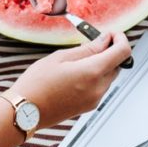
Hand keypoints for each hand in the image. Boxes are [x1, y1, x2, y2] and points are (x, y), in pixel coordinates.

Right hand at [11, 32, 130, 128]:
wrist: (24, 112)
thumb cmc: (37, 83)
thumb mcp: (60, 57)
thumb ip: (87, 48)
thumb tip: (105, 40)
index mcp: (92, 72)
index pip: (123, 52)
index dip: (120, 39)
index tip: (112, 34)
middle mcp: (98, 88)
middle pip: (118, 65)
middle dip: (110, 51)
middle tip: (92, 42)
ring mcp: (95, 99)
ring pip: (109, 76)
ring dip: (102, 64)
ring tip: (78, 59)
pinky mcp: (89, 106)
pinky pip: (100, 87)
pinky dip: (95, 76)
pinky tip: (76, 73)